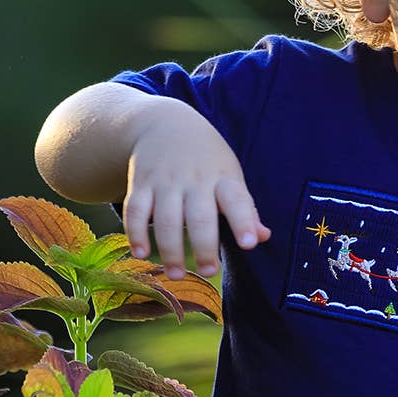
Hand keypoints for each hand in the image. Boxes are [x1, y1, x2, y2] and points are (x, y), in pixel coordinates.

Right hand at [122, 97, 270, 278]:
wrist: (164, 122)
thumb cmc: (207, 159)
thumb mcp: (230, 175)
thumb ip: (244, 208)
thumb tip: (262, 237)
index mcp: (223, 178)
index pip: (236, 200)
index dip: (243, 222)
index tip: (248, 243)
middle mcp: (194, 179)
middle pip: (199, 217)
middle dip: (204, 247)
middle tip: (208, 272)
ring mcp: (165, 181)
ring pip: (166, 219)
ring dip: (170, 250)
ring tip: (176, 275)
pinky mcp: (140, 183)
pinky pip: (135, 210)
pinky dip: (135, 233)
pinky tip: (140, 253)